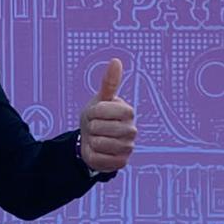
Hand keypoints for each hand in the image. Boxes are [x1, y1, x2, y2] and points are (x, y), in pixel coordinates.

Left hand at [78, 58, 135, 172]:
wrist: (92, 140)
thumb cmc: (97, 117)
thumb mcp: (100, 99)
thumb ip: (109, 82)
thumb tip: (115, 61)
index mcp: (128, 111)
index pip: (102, 110)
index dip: (93, 112)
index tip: (96, 113)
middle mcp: (132, 130)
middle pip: (98, 127)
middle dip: (91, 127)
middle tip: (96, 128)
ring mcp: (128, 147)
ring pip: (98, 143)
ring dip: (91, 142)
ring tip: (97, 139)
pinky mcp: (121, 162)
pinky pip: (99, 158)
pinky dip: (93, 156)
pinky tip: (99, 152)